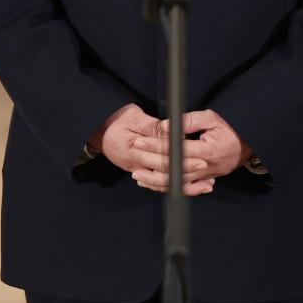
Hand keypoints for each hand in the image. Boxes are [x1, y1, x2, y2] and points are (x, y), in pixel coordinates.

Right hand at [87, 104, 214, 195]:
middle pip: (165, 172)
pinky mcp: (141, 171)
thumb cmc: (113, 120)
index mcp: (133, 150)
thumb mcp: (132, 116)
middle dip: (187, 171)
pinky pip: (159, 183)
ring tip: (204, 183)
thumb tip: (171, 131)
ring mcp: (138, 170)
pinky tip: (187, 185)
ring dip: (184, 184)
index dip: (181, 158)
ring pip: (163, 183)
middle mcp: (135, 165)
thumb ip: (153, 127)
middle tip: (205, 167)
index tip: (199, 156)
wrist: (97, 131)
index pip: (161, 157)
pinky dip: (174, 185)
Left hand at [132, 109, 252, 193]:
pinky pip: (183, 188)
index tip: (141, 140)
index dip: (155, 145)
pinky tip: (155, 184)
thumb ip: (188, 121)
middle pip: (173, 169)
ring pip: (176, 183)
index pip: (175, 149)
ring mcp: (204, 177)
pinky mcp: (203, 181)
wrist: (246, 146)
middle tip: (134, 156)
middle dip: (150, 162)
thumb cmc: (229, 129)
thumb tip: (167, 126)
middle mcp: (204, 167)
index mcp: (207, 150)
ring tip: (138, 175)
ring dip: (156, 180)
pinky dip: (168, 187)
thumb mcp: (211, 118)